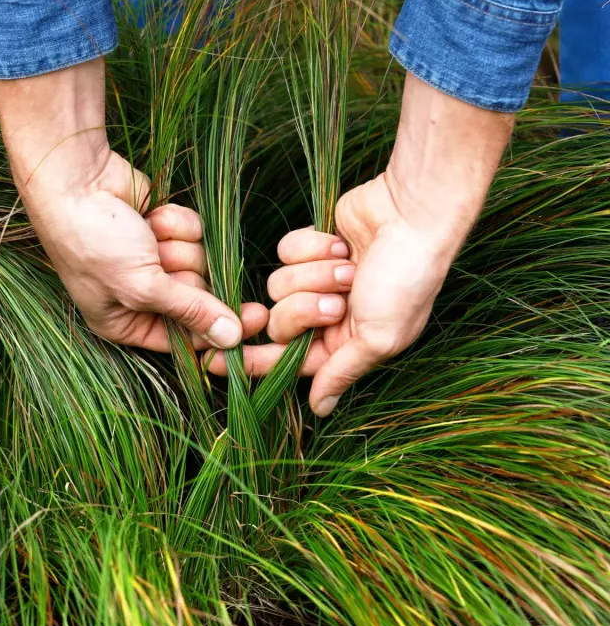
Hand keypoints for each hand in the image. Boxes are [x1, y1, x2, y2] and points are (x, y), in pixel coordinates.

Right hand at [0, 59, 266, 351]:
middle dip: (184, 274)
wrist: (75, 179)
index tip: (256, 320)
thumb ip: (190, 312)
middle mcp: (142, 295)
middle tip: (159, 259)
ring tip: (146, 235)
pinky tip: (150, 216)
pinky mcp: (166, 229)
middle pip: (200, 298)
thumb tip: (232, 339)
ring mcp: (155, 260)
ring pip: (201, 262)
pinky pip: (197, 233)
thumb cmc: (92, 241)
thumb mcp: (142, 286)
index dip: (218, 332)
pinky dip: (177, 222)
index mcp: (126, 322)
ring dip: (177, 245)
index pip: (186, 340)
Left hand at [205, 73, 514, 415]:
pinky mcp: (311, 245)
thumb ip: (341, 372)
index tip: (214, 365)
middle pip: (279, 323)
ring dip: (314, 273)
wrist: (412, 216)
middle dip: (305, 308)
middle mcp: (327, 314)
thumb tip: (320, 410)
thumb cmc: (406, 280)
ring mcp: (317, 278)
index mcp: (344, 343)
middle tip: (338, 299)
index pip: (288, 361)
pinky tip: (339, 241)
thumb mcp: (378, 337)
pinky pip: (284, 252)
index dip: (253, 363)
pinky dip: (312, 245)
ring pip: (278, 286)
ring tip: (347, 265)